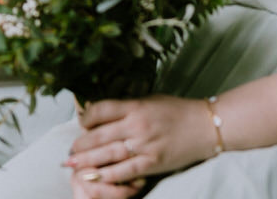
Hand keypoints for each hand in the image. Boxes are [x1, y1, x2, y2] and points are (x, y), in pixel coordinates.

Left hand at [66, 96, 215, 192]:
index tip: (80, 123)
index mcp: (135, 106)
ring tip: (72, 164)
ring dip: (88, 161)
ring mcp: (145, 145)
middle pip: (100, 135)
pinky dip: (108, 174)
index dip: (86, 117)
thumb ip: (126, 107)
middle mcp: (137, 125)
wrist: (206, 126)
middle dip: (81, 144)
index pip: (101, 110)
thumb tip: (100, 113)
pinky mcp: (153, 162)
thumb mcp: (150, 101)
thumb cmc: (177, 111)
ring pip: (109, 154)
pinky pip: (126, 170)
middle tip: (69, 151)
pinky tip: (94, 176)